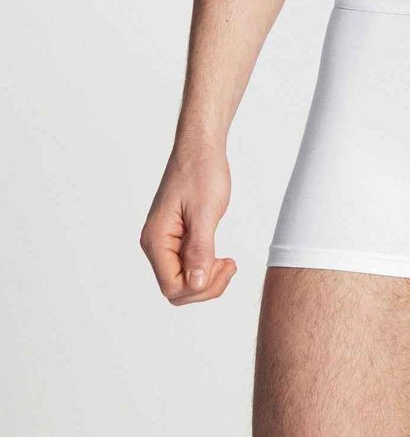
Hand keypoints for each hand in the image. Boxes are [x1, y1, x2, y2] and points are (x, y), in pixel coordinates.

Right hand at [140, 141, 236, 304]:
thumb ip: (199, 249)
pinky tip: (220, 258)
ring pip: (181, 280)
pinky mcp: (176, 237)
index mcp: (156, 239)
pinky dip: (204, 267)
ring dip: (205, 278)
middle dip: (204, 285)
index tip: (224, 264)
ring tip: (226, 261)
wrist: (201, 147)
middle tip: (228, 264)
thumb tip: (195, 284)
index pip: (172, 287)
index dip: (200, 287)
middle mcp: (155, 244)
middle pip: (176, 289)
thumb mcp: (205, 211)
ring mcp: (164, 241)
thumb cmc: (202, 171)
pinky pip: (186, 265)